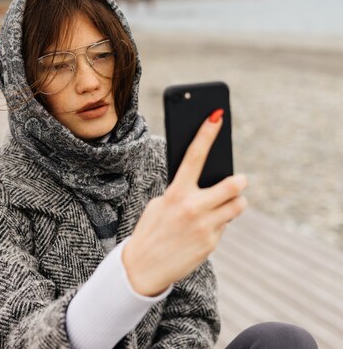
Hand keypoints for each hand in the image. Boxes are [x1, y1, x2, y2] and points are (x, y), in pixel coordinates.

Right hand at [122, 109, 247, 296]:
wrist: (143, 267)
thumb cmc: (151, 230)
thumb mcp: (160, 204)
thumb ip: (182, 192)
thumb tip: (207, 183)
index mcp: (176, 193)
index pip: (195, 156)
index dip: (207, 133)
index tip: (216, 114)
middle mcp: (193, 208)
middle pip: (232, 185)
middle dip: (238, 181)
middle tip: (238, 180)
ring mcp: (205, 227)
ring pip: (237, 206)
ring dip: (234, 203)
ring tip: (224, 205)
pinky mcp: (211, 244)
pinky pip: (224, 225)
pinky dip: (219, 223)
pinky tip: (202, 230)